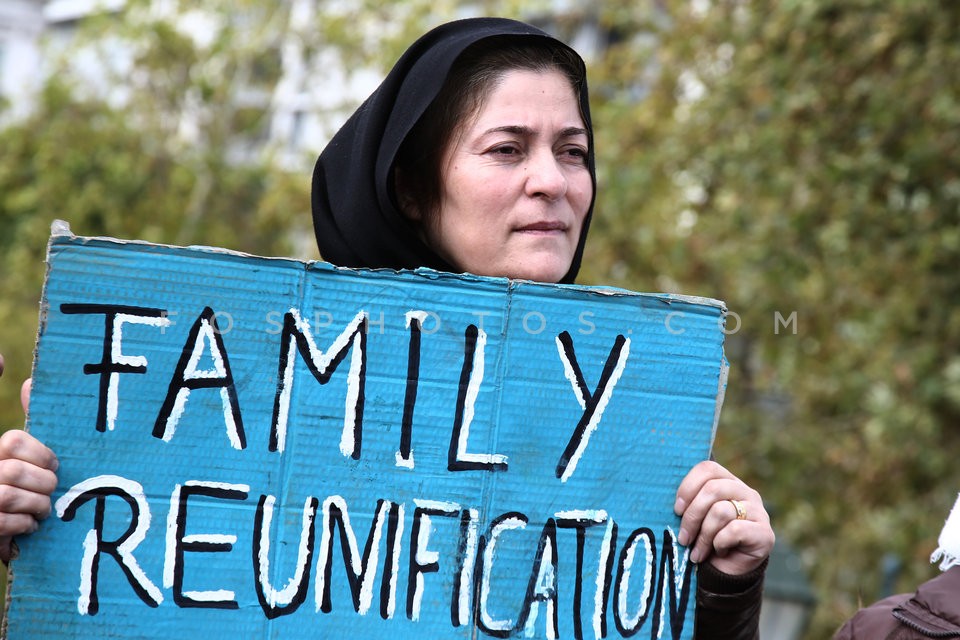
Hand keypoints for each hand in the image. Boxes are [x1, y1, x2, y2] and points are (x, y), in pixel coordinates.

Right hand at [0, 361, 57, 563]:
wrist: (4, 529)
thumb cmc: (22, 486)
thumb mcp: (26, 454)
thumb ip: (30, 419)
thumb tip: (28, 380)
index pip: (14, 441)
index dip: (42, 454)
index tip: (55, 465)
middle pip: (14, 471)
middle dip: (43, 484)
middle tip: (51, 491)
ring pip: (9, 496)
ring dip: (36, 505)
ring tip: (42, 509)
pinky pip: (1, 522)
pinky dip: (23, 525)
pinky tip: (29, 525)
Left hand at [674, 460, 773, 575]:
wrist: (729, 574)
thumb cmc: (707, 541)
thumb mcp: (696, 518)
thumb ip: (689, 503)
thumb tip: (675, 503)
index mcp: (728, 482)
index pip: (708, 469)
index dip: (688, 487)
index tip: (677, 510)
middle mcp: (746, 492)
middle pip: (712, 489)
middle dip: (692, 516)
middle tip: (683, 537)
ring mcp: (758, 511)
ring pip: (720, 511)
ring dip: (703, 535)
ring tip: (697, 552)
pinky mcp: (764, 533)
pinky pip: (733, 530)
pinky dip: (719, 544)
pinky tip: (719, 552)